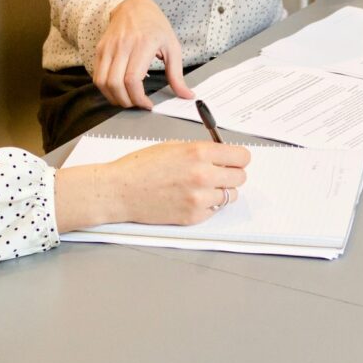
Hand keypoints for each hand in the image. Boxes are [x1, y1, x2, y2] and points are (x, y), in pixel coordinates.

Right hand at [54, 141, 250, 231]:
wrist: (120, 190)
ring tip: (201, 187)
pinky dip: (207, 205)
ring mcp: (199, 198)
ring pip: (230, 196)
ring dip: (221, 191)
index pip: (242, 157)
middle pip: (240, 177)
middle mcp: (203, 175)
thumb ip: (200, 150)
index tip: (234, 160)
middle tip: (218, 173)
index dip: (238, 158)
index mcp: (199, 152)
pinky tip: (189, 198)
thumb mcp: (173, 146)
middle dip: (231, 174)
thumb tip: (222, 155)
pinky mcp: (193, 216)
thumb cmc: (140, 167)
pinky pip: (214, 210)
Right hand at [93, 0, 193, 108]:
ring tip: (127, 99)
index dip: (138, 98)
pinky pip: (97, 76)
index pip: (132, 79)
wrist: (134, 6)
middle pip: (115, 84)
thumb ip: (177, 74)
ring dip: (113, 97)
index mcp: (143, 45)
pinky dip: (106, 88)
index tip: (147, 104)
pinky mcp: (100, 49)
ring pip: (102, 82)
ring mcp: (108, 47)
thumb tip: (187, 95)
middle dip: (126, 101)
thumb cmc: (155, 26)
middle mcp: (122, 46)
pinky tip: (118, 90)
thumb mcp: (172, 47)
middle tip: (137, 104)